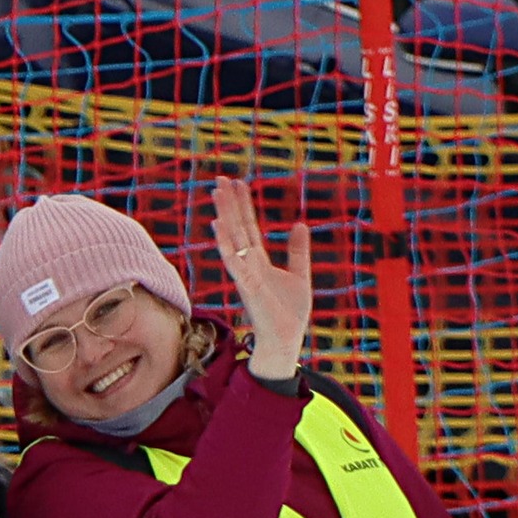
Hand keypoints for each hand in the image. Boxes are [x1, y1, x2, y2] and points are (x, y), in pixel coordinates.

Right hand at [210, 175, 311, 382]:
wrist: (286, 338)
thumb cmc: (289, 312)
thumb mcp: (300, 274)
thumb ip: (298, 250)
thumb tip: (300, 224)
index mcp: (260, 261)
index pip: (249, 227)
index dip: (244, 205)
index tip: (239, 183)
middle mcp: (248, 264)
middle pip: (237, 227)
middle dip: (230, 203)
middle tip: (220, 178)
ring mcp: (245, 274)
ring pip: (232, 238)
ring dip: (224, 215)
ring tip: (217, 193)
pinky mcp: (246, 285)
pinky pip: (233, 260)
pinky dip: (225, 242)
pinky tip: (219, 224)